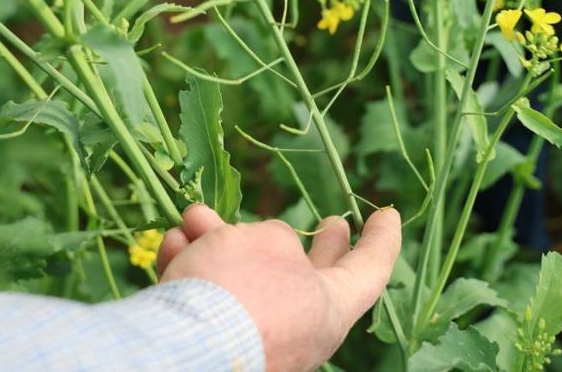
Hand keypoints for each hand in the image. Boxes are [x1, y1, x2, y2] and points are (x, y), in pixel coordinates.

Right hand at [158, 204, 400, 371]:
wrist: (182, 347)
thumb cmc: (241, 287)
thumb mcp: (269, 242)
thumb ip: (276, 238)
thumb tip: (260, 248)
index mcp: (328, 309)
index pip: (369, 270)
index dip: (381, 239)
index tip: (388, 214)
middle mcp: (297, 329)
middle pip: (311, 280)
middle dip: (316, 246)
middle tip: (333, 220)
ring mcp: (256, 339)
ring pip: (244, 278)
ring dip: (218, 241)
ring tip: (193, 216)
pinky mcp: (214, 344)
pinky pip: (210, 298)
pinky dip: (193, 268)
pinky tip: (173, 246)